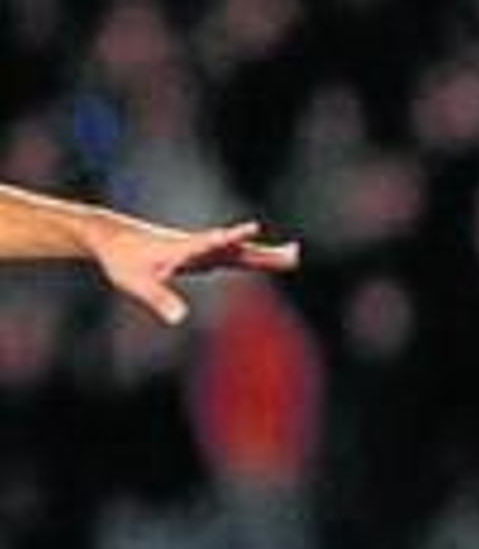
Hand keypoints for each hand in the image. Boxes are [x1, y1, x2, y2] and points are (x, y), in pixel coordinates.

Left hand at [96, 218, 299, 324]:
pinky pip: (235, 256)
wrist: (113, 237)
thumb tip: (180, 319)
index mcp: (184, 249)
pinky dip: (256, 258)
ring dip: (267, 254)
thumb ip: (158, 299)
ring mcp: (204, 250)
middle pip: (238, 250)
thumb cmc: (123, 260)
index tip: (253, 228)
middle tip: (294, 254)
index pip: (211, 242)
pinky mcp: (204, 255)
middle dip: (265, 253)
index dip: (231, 237)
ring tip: (294, 256)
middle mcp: (200, 246)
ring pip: (241, 252)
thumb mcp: (136, 283)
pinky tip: (270, 260)